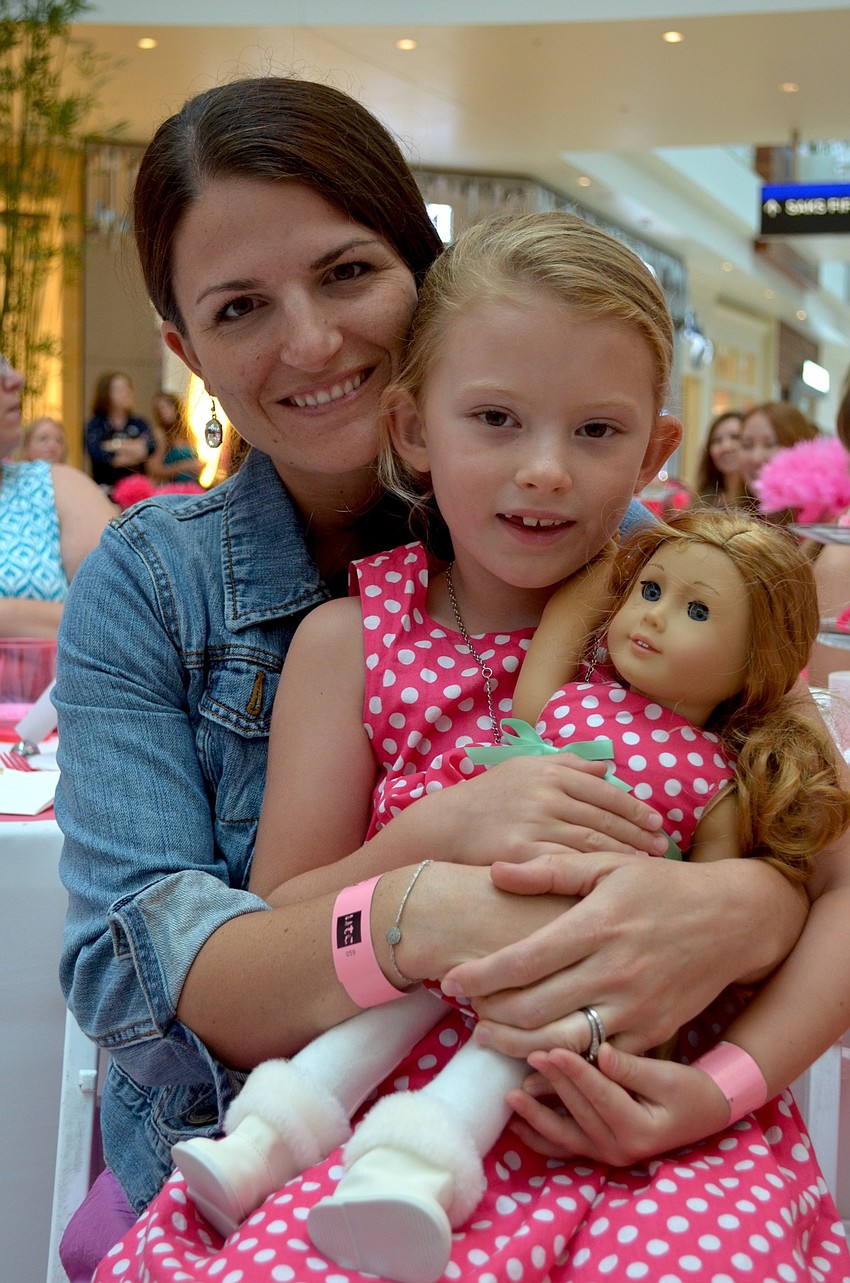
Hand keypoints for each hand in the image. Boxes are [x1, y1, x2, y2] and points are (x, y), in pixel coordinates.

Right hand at [417, 754, 668, 864]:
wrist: (444, 824)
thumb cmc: (488, 796)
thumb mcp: (524, 767)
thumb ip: (567, 764)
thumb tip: (606, 768)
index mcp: (550, 772)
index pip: (604, 791)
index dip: (634, 809)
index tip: (657, 824)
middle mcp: (546, 795)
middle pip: (603, 818)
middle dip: (637, 834)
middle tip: (661, 850)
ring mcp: (535, 825)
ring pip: (591, 842)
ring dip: (623, 854)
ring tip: (645, 866)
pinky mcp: (523, 854)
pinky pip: (568, 864)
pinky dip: (594, 872)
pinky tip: (611, 881)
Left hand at [442, 851, 799, 1054]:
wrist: (733, 920)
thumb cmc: (661, 887)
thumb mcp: (607, 864)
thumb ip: (549, 869)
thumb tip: (496, 871)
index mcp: (598, 925)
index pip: (524, 960)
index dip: (480, 975)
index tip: (449, 980)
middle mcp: (615, 971)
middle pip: (534, 1009)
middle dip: (490, 1015)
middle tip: (464, 1012)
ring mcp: (636, 1008)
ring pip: (562, 1043)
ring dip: (517, 1047)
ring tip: (489, 1038)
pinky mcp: (652, 1034)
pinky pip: (599, 1061)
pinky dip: (563, 1063)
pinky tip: (535, 1056)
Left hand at [506, 1042, 730, 1164]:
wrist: (703, 1114)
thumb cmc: (689, 1091)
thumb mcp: (667, 1077)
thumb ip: (631, 1068)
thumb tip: (602, 1052)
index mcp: (639, 1131)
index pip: (600, 1096)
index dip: (575, 1072)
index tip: (552, 1049)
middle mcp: (620, 1149)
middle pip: (578, 1111)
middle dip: (552, 1083)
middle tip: (528, 1055)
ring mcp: (607, 1154)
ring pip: (565, 1134)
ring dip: (536, 1116)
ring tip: (510, 1096)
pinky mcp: (599, 1150)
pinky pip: (565, 1146)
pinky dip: (540, 1138)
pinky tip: (517, 1125)